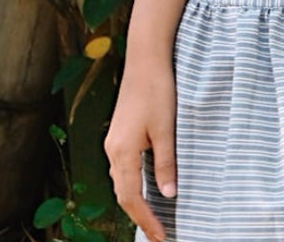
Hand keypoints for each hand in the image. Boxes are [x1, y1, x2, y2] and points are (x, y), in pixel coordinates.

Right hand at [105, 58, 177, 241]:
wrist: (145, 59)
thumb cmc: (158, 90)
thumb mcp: (166, 129)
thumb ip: (166, 163)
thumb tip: (170, 195)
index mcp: (122, 152)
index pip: (131, 198)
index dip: (146, 220)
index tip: (160, 237)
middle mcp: (113, 150)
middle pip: (123, 194)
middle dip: (139, 216)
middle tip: (158, 235)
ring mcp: (114, 142)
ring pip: (121, 181)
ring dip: (135, 201)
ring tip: (153, 218)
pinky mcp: (119, 133)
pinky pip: (123, 168)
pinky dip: (133, 184)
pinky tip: (145, 188)